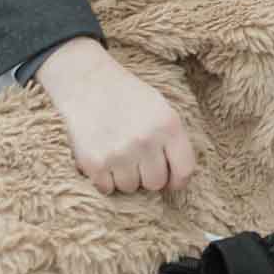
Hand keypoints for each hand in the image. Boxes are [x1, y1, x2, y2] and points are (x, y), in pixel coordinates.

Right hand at [36, 37, 195, 194]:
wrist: (89, 85)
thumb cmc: (129, 98)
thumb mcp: (162, 110)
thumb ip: (172, 140)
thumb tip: (177, 178)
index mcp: (168, 126)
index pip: (185, 170)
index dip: (178, 181)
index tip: (171, 181)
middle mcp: (146, 141)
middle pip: (155, 183)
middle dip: (148, 175)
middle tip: (138, 160)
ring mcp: (120, 154)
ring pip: (130, 187)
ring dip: (125, 177)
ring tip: (119, 154)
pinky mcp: (95, 163)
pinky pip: (107, 188)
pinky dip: (105, 180)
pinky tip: (104, 159)